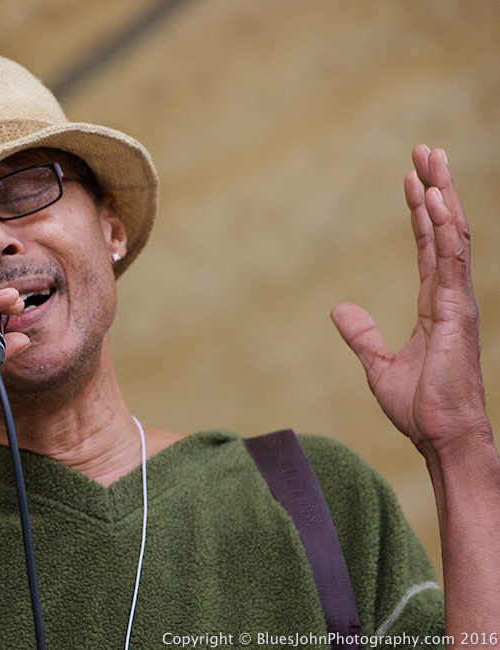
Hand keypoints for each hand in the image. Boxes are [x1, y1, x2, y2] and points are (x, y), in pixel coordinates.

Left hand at [331, 145, 491, 458]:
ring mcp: (457, 301)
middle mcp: (449, 295)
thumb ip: (362, 335)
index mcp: (433, 305)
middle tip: (426, 150)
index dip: (419, 212)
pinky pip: (451, 260)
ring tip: (431, 158)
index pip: (426, 246)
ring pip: (451, 235)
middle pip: (442, 230)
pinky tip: (437, 198)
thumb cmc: (419, 407)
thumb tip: (339, 308)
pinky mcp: (457, 312)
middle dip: (435, 188)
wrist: (441, 437)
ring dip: (441, 195)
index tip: (412, 179)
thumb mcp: (378, 365)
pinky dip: (444, 227)